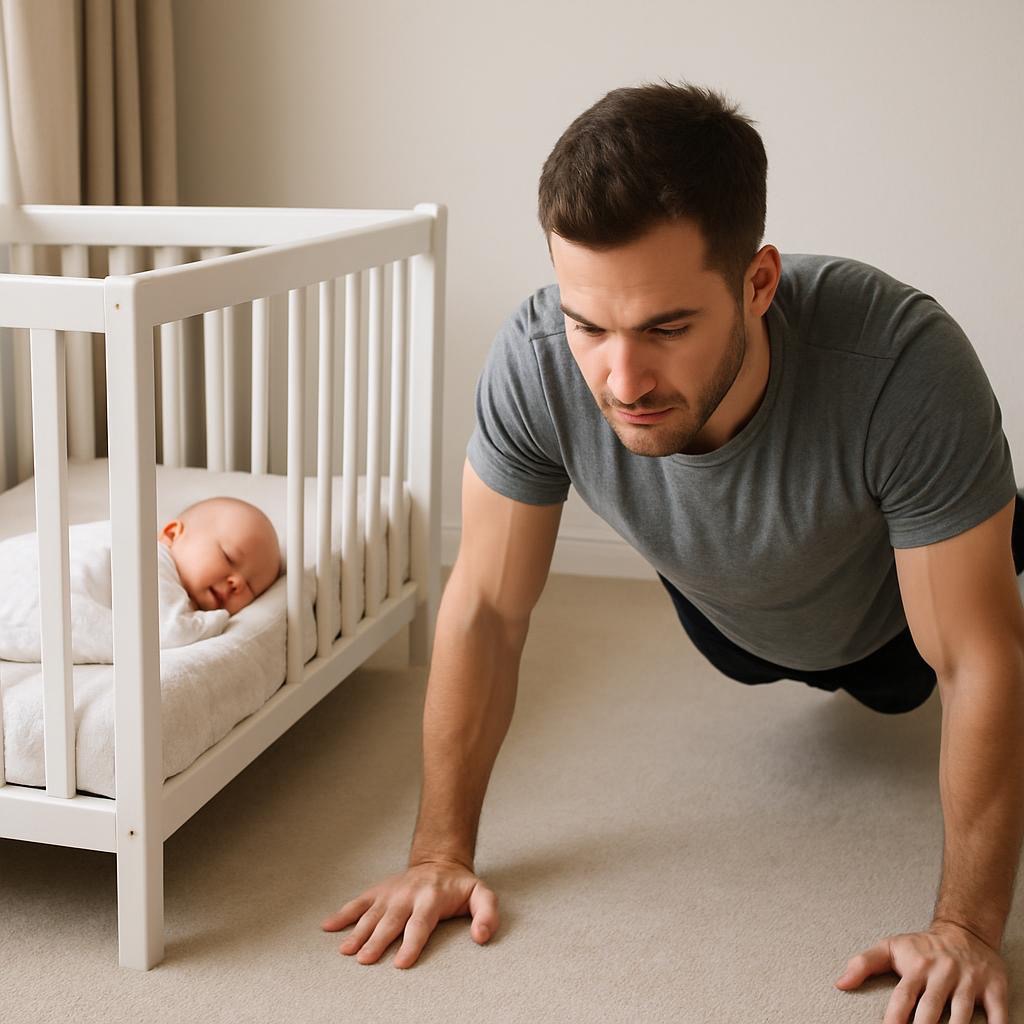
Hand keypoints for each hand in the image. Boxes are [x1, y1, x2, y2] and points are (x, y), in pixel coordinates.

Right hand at [321, 858, 498, 967]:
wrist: (439, 861)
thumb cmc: (460, 887)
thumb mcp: (482, 895)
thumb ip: (487, 914)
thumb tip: (481, 937)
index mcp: (431, 898)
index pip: (420, 923)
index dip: (411, 943)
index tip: (400, 962)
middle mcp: (407, 894)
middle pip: (391, 921)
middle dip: (378, 941)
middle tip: (365, 960)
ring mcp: (390, 892)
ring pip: (371, 914)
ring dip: (358, 932)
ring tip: (346, 950)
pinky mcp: (378, 891)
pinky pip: (358, 902)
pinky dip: (342, 914)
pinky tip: (327, 926)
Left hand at [834, 920, 1008, 1022]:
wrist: (965, 931)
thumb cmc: (924, 947)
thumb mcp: (891, 948)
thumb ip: (863, 964)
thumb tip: (840, 983)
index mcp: (917, 968)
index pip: (903, 997)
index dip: (895, 1018)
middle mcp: (942, 974)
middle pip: (931, 1010)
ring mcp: (969, 982)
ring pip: (961, 1015)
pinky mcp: (994, 988)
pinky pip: (998, 1014)